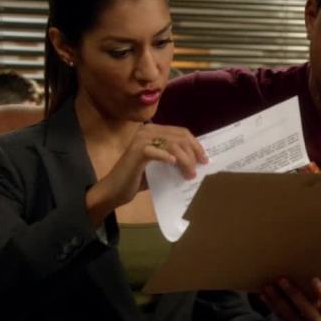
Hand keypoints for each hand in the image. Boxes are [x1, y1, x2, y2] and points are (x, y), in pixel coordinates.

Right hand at [86, 123, 206, 224]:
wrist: (115, 190)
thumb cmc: (138, 178)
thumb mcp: (161, 166)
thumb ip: (175, 160)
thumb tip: (197, 162)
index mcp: (154, 131)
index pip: (181, 132)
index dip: (196, 145)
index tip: (205, 159)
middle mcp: (148, 130)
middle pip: (179, 137)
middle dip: (193, 153)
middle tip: (199, 168)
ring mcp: (141, 139)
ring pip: (172, 144)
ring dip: (185, 160)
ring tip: (189, 174)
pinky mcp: (136, 151)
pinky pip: (156, 151)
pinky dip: (166, 157)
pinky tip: (173, 163)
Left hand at [260, 277, 320, 320]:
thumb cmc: (312, 306)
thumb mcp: (318, 300)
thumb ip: (313, 291)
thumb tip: (300, 270)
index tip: (313, 279)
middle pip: (308, 311)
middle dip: (294, 294)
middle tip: (281, 279)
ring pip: (291, 316)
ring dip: (278, 300)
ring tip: (268, 286)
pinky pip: (281, 320)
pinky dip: (272, 307)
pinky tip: (264, 296)